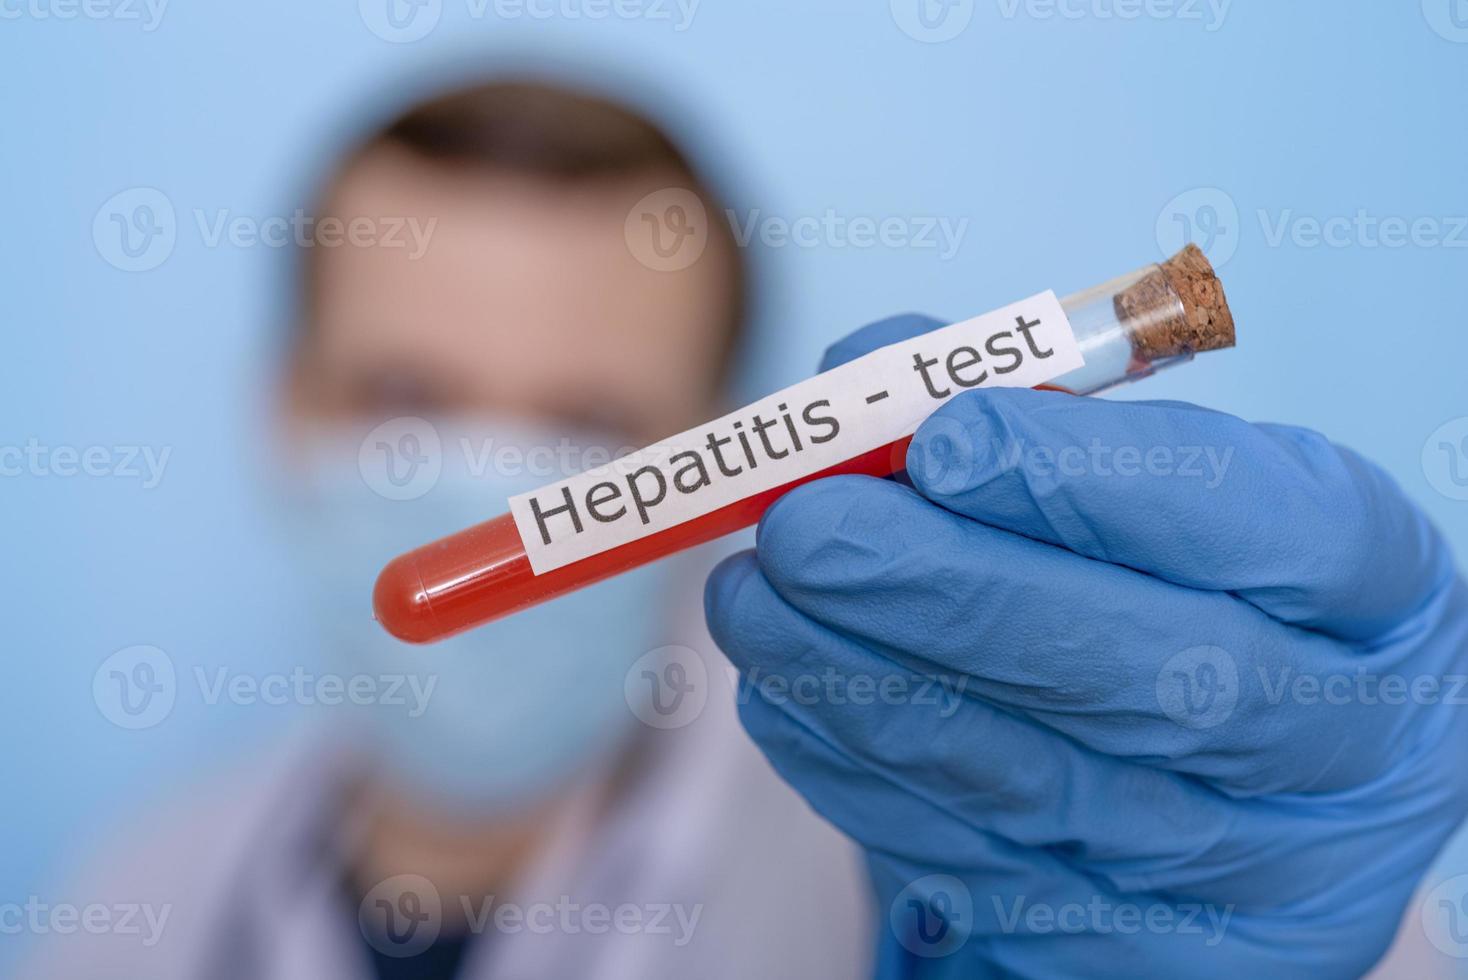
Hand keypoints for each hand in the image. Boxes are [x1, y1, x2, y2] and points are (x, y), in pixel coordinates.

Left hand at [704, 314, 1467, 977]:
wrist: (1229, 782)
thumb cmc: (1183, 588)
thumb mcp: (1154, 487)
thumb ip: (1023, 415)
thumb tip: (865, 371)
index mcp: (1375, 597)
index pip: (1277, 532)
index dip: (1103, 484)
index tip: (946, 437)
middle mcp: (1339, 747)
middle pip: (1154, 679)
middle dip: (952, 595)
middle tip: (804, 528)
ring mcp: (1251, 876)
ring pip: (1038, 783)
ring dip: (864, 684)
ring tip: (754, 597)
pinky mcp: (1140, 950)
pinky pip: (975, 866)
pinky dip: (859, 772)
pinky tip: (786, 692)